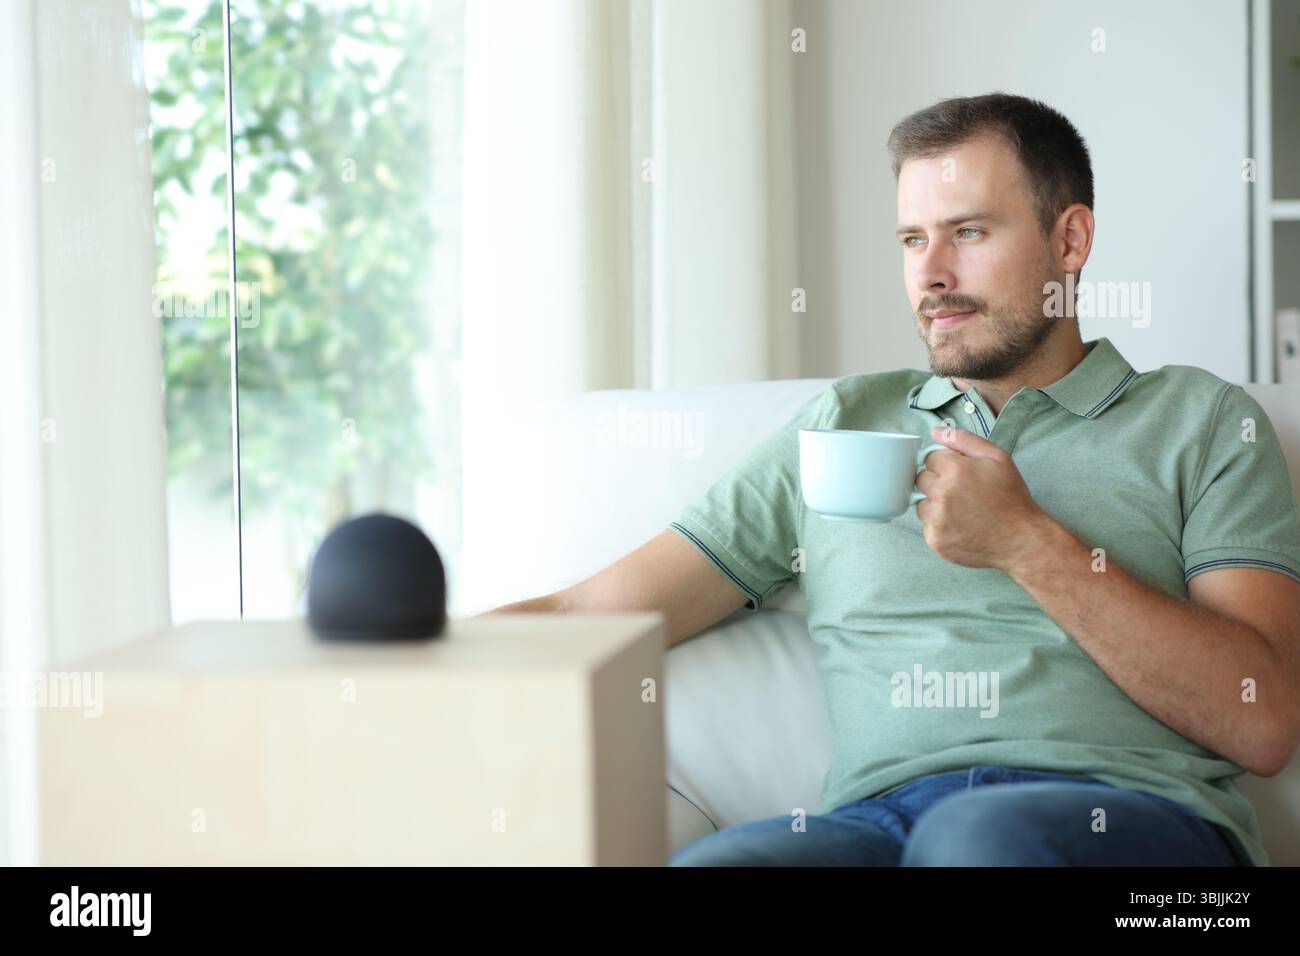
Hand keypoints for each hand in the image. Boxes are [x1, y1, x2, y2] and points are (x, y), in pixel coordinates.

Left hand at [915, 423, 1053, 571]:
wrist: (1020, 539)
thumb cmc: (1010, 497)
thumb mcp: (997, 457)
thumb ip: (963, 439)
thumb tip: (935, 431)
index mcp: (955, 470)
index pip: (929, 457)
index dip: (946, 464)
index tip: (961, 475)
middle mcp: (942, 494)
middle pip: (921, 478)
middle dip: (938, 482)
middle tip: (962, 492)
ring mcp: (936, 519)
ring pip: (920, 502)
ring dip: (935, 503)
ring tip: (962, 509)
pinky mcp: (934, 540)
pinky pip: (925, 525)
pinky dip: (938, 524)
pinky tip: (960, 525)